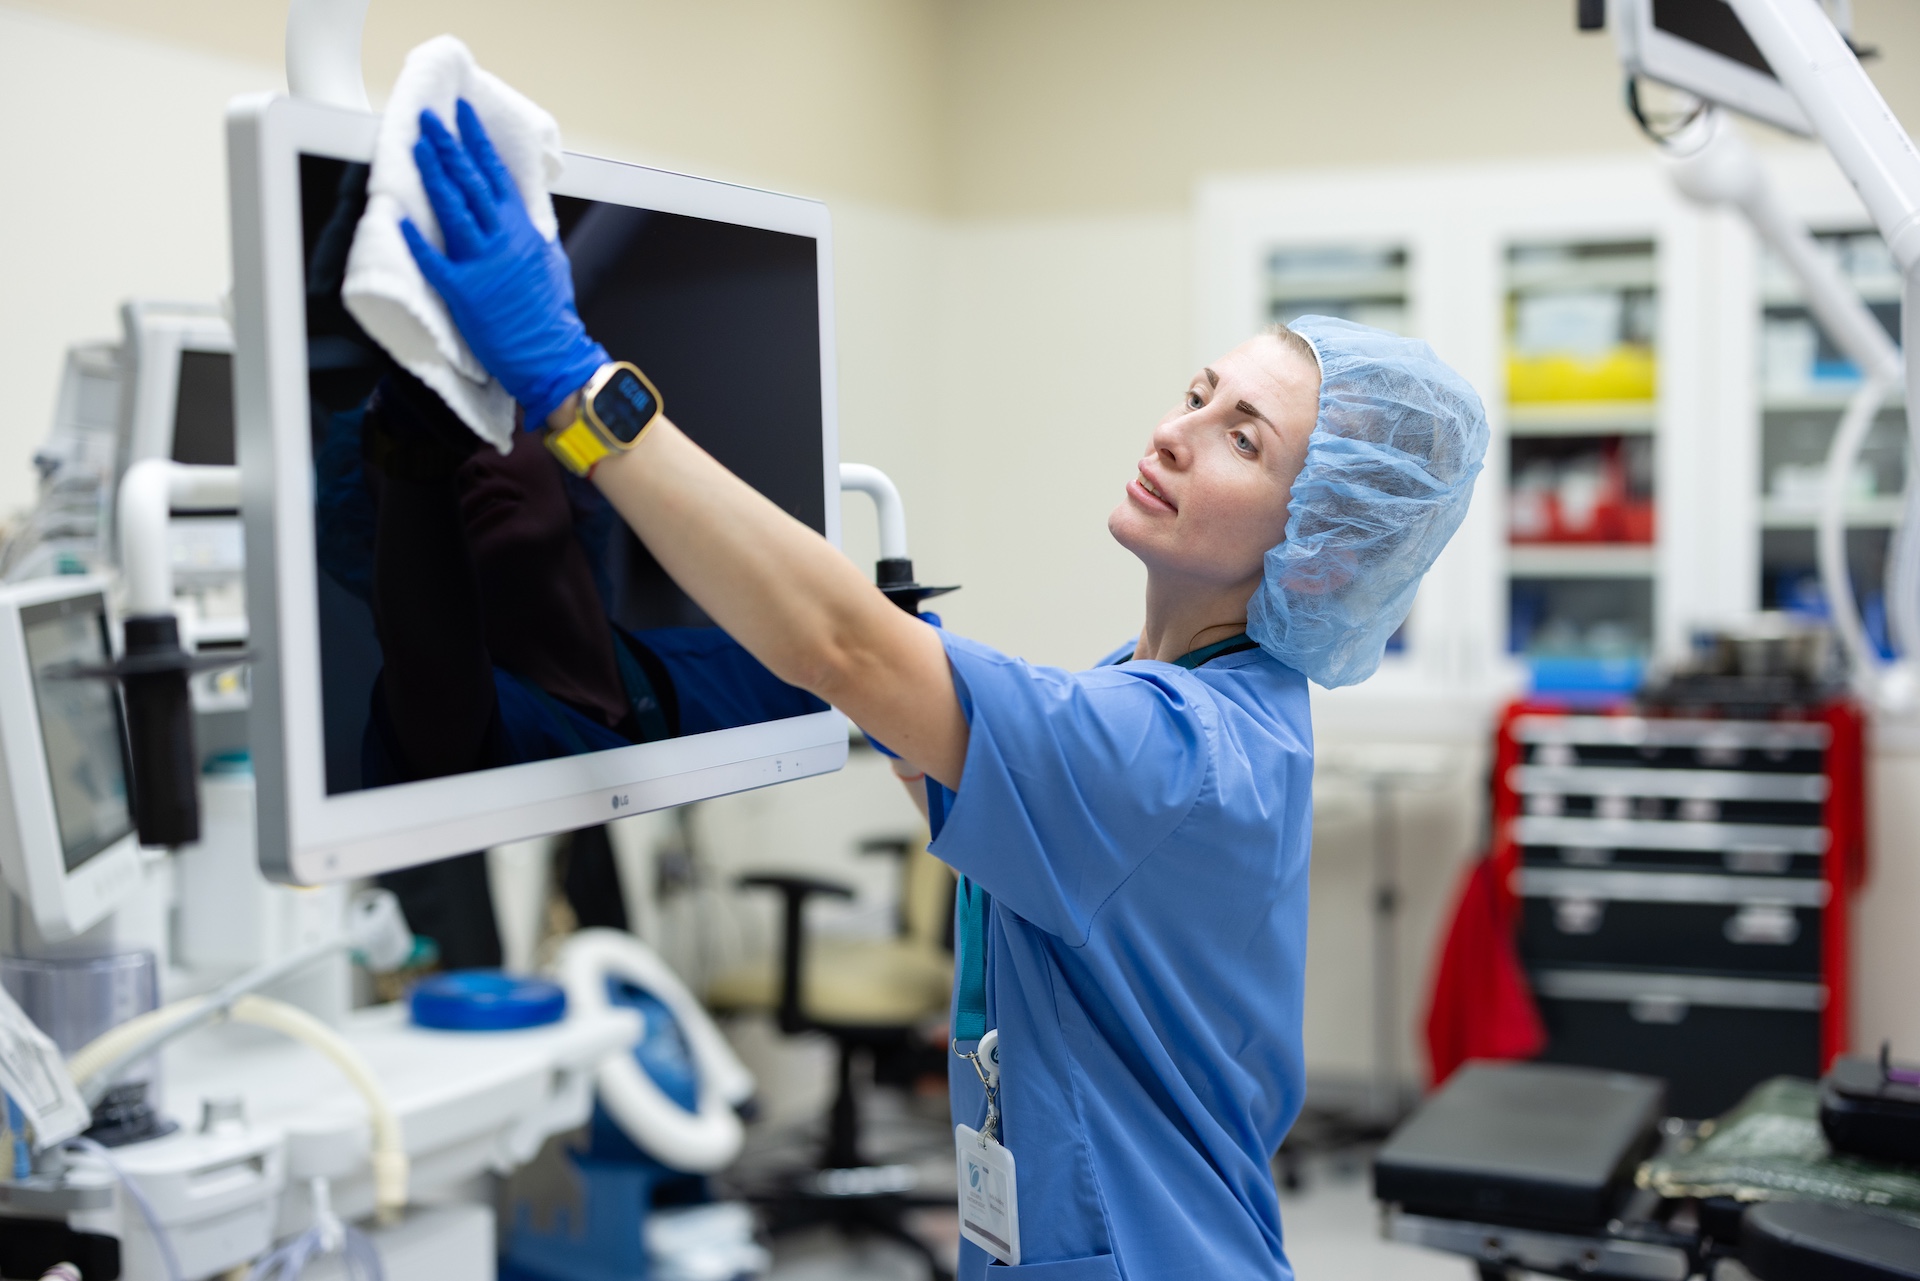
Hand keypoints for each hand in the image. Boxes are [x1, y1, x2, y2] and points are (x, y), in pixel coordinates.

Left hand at [401, 100, 605, 424]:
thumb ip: (530, 232)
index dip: (477, 140)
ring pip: (452, 208)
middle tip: (429, 119)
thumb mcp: (550, 261)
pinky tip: (396, 215)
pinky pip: (432, 259)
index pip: (496, 173)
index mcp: (523, 230)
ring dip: (432, 173)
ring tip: (417, 147)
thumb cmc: (550, 314)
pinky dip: (414, 237)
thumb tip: (517, 213)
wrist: (550, 354)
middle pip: (470, 181)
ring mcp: (481, 263)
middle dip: (448, 144)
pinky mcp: (462, 291)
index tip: (462, 114)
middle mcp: (502, 239)